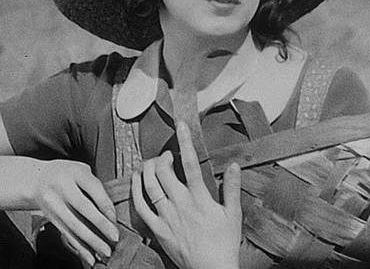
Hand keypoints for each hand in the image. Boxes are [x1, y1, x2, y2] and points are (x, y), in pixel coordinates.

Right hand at [32, 159, 118, 265]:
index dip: (105, 203)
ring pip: (74, 225)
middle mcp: (62, 187)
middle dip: (100, 225)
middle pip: (83, 207)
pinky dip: (80, 248)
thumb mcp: (80, 169)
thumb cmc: (65, 174)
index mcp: (73, 172)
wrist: (36, 180)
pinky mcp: (52, 218)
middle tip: (114, 237)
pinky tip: (90, 257)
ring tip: (105, 251)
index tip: (115, 217)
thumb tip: (111, 212)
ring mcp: (54, 203)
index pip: (92, 187)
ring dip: (91, 241)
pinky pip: (67, 234)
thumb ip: (94, 186)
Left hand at [132, 121, 241, 268]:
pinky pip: (141, 206)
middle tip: (166, 155)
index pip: (190, 163)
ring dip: (147, 170)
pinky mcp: (157, 228)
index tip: (181, 125)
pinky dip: (136, 190)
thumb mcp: (233, 215)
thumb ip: (232, 188)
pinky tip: (136, 180)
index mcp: (199, 198)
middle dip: (162, 157)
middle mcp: (180, 204)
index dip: (185, 142)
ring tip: (151, 163)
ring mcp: (166, 216)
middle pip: (163, 172)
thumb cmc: (224, 244)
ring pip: (149, 186)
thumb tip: (234, 166)